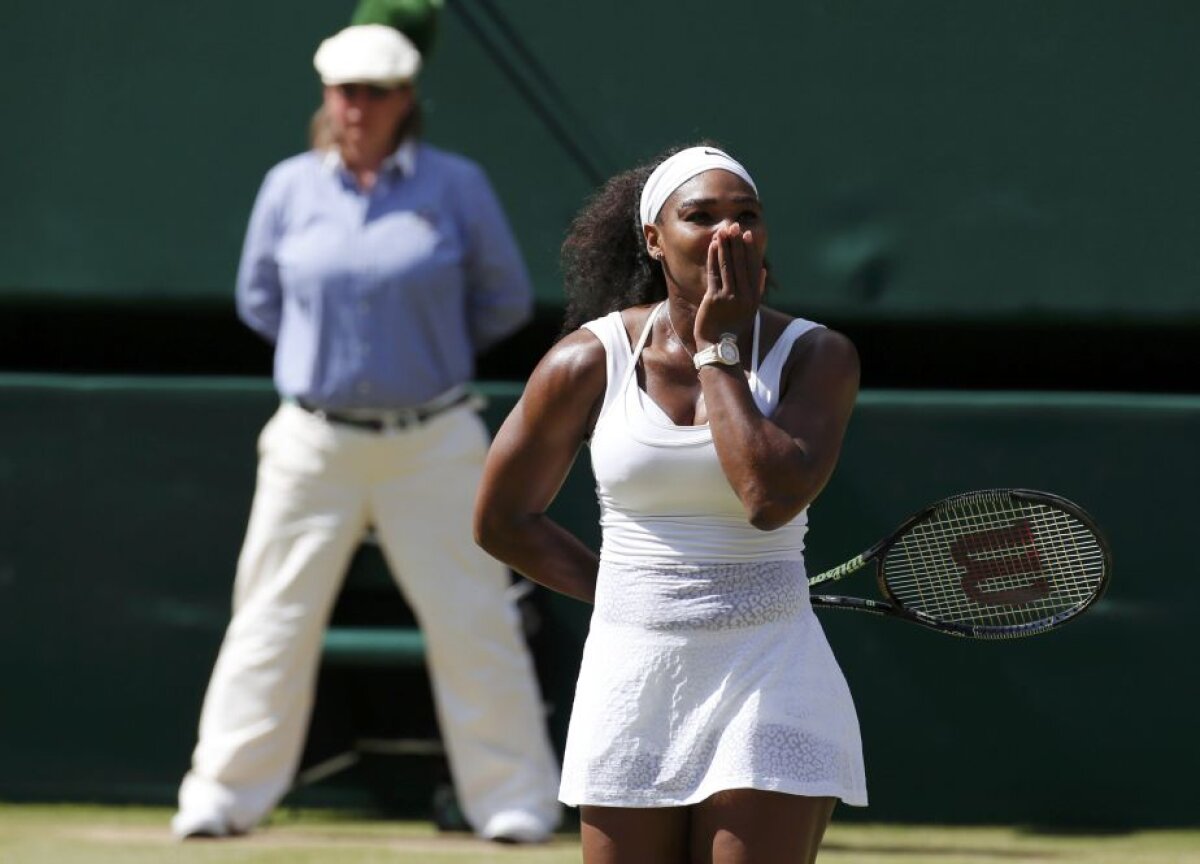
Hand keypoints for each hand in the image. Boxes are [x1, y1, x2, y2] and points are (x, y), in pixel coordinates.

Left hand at [694, 222, 765, 347]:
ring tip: (722, 232)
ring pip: (727, 266)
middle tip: (734, 226)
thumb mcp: (749, 310)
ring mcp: (728, 297)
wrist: (718, 345)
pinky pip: (714, 274)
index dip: (750, 250)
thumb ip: (757, 290)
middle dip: (737, 244)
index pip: (753, 268)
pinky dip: (713, 258)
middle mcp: (743, 296)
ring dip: (725, 247)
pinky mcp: (714, 299)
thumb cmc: (732, 327)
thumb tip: (764, 270)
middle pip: (740, 264)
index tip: (748, 235)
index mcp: (753, 297)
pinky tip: (712, 246)